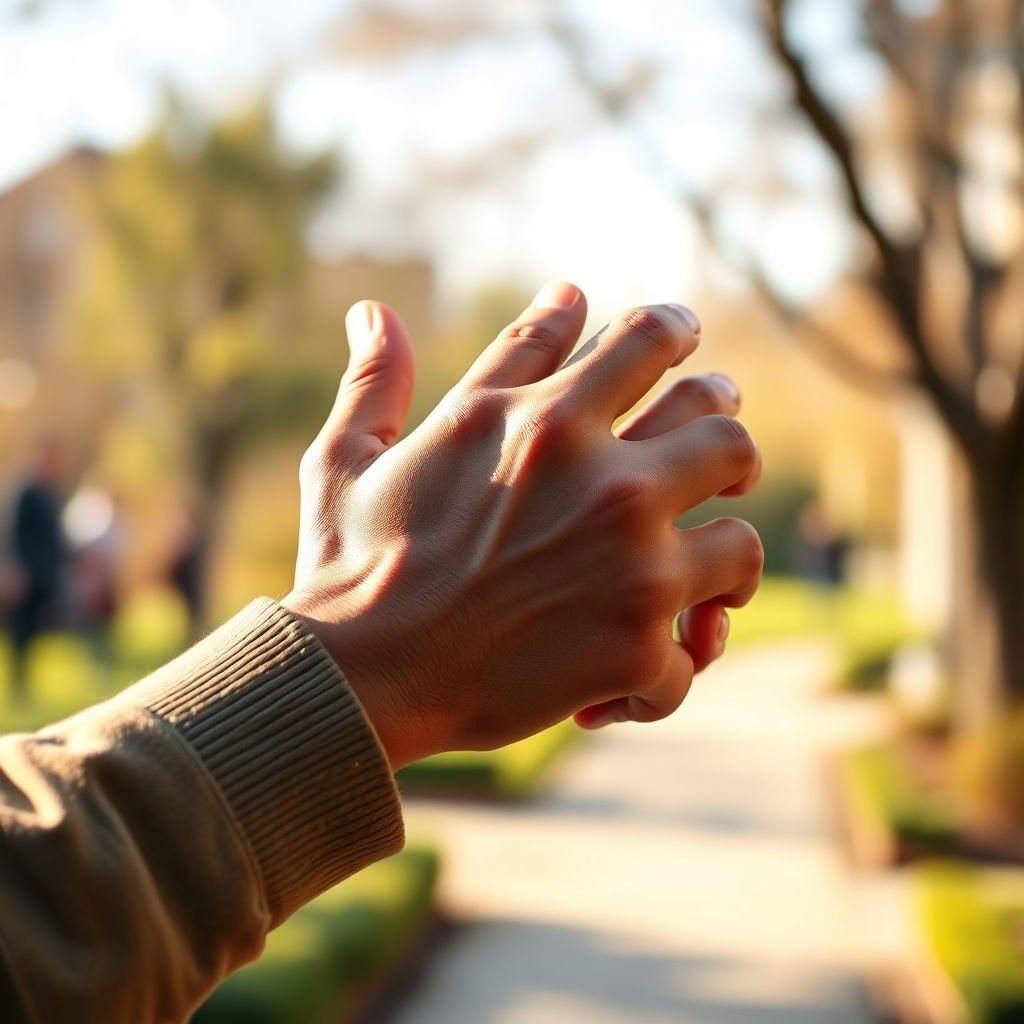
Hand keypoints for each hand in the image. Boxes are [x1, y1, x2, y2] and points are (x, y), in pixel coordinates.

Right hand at [283, 282, 761, 767]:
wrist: (355, 679)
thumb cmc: (349, 570)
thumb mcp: (349, 459)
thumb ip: (378, 383)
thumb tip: (376, 311)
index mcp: (538, 420)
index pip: (646, 338)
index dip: (675, 330)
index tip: (683, 338)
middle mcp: (601, 477)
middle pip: (721, 424)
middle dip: (726, 433)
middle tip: (720, 460)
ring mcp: (630, 562)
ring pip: (741, 539)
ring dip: (727, 555)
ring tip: (714, 573)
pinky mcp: (637, 648)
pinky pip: (698, 651)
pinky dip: (679, 664)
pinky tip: (649, 670)